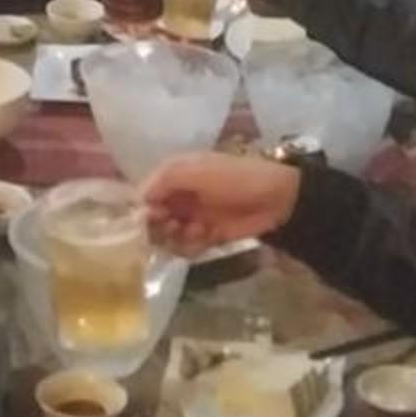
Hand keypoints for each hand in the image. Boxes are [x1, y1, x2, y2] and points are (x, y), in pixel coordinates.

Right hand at [141, 151, 302, 255]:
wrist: (276, 199)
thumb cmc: (234, 178)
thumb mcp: (195, 171)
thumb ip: (163, 180)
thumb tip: (139, 200)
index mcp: (176, 173)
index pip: (146, 193)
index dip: (144, 209)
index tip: (149, 220)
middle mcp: (181, 195)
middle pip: (155, 218)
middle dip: (159, 226)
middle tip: (172, 227)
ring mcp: (194, 216)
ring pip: (169, 234)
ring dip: (177, 236)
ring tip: (194, 231)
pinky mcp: (208, 235)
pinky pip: (187, 245)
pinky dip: (191, 245)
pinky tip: (204, 237)